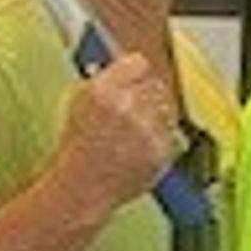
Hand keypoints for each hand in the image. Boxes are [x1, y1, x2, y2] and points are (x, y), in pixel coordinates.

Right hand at [55, 51, 180, 215]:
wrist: (83, 187)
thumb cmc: (79, 146)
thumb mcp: (80, 103)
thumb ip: (107, 80)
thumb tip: (131, 63)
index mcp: (103, 91)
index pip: (138, 63)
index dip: (135, 73)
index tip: (133, 79)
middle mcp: (126, 107)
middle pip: (155, 84)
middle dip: (146, 95)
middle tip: (134, 110)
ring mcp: (146, 131)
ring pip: (166, 108)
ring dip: (155, 116)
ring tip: (134, 133)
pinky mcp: (160, 151)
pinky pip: (171, 132)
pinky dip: (160, 138)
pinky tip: (139, 148)